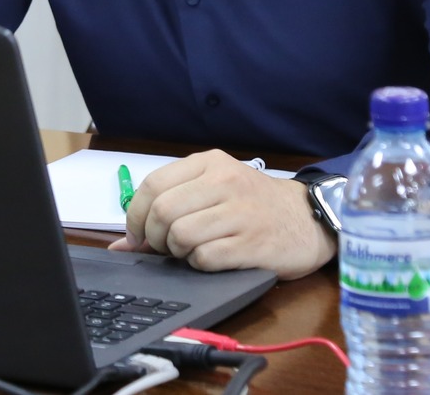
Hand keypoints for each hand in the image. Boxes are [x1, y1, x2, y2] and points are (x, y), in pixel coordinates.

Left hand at [110, 150, 334, 278]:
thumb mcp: (215, 190)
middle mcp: (224, 182)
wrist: (308, 219)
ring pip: (180, 235)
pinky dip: (199, 265)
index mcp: (210, 163)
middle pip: (162, 211)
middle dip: (154, 237)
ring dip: (177, 252)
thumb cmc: (254, 205)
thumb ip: (169, 207)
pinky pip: (205, 258)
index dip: (135, 215)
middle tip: (165, 247)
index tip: (136, 236)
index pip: (153, 184)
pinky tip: (212, 259)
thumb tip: (121, 246)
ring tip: (192, 251)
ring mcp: (240, 212)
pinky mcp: (252, 243)